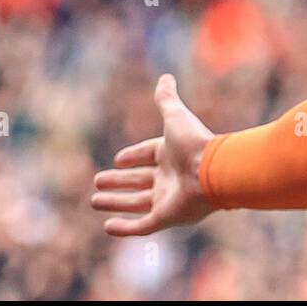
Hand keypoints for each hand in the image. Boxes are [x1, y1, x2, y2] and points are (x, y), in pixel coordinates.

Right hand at [91, 74, 216, 235]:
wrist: (213, 170)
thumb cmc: (194, 142)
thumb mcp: (175, 116)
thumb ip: (166, 99)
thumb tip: (165, 76)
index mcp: (171, 154)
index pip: (147, 155)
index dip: (133, 156)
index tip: (117, 160)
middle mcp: (169, 177)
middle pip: (138, 181)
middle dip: (118, 182)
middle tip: (97, 182)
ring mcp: (168, 199)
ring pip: (136, 203)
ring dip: (115, 203)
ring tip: (94, 201)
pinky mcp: (166, 218)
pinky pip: (142, 226)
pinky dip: (125, 228)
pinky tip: (108, 227)